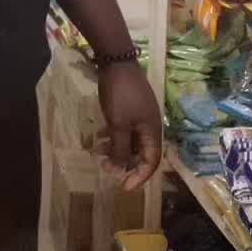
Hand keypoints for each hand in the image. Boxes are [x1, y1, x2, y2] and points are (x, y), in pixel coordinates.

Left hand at [96, 62, 161, 190]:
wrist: (117, 62)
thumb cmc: (120, 96)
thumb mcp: (119, 125)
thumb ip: (121, 148)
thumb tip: (121, 169)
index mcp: (152, 131)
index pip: (152, 162)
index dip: (140, 177)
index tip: (125, 188)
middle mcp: (150, 126)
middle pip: (141, 153)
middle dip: (125, 163)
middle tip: (107, 169)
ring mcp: (140, 116)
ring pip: (131, 141)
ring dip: (117, 150)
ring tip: (99, 154)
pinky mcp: (130, 108)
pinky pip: (124, 129)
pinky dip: (114, 136)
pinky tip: (99, 136)